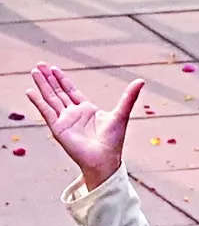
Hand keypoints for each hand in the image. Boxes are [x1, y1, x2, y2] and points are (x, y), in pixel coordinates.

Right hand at [27, 66, 142, 188]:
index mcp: (87, 110)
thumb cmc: (113, 142)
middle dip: (49, 78)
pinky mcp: (58, 129)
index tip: (53, 68)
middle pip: (58, 92)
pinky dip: (38, 102)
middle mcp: (74, 115)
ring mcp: (65, 121)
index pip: (71, 91)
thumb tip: (141, 81)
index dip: (62, 79)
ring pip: (51, 99)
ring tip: (34, 71)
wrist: (104, 161)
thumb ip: (128, 98)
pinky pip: (46, 112)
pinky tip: (30, 91)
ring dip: (42, 85)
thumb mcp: (121, 115)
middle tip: (39, 64)